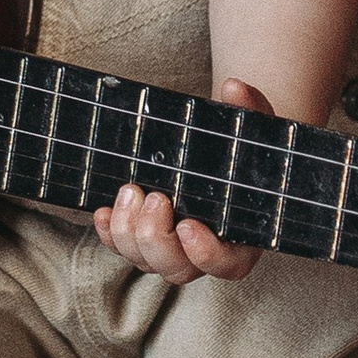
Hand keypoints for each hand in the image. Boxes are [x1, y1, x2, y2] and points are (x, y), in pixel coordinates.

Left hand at [94, 76, 266, 285]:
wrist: (228, 154)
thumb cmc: (246, 147)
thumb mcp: (255, 127)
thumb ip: (250, 110)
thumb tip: (233, 87)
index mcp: (241, 238)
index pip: (226, 265)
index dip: (206, 253)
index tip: (188, 225)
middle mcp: (206, 253)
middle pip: (177, 270)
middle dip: (156, 238)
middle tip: (154, 197)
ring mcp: (174, 250)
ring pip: (145, 263)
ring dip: (128, 234)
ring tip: (129, 192)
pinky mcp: (147, 240)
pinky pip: (123, 249)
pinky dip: (109, 233)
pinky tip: (102, 210)